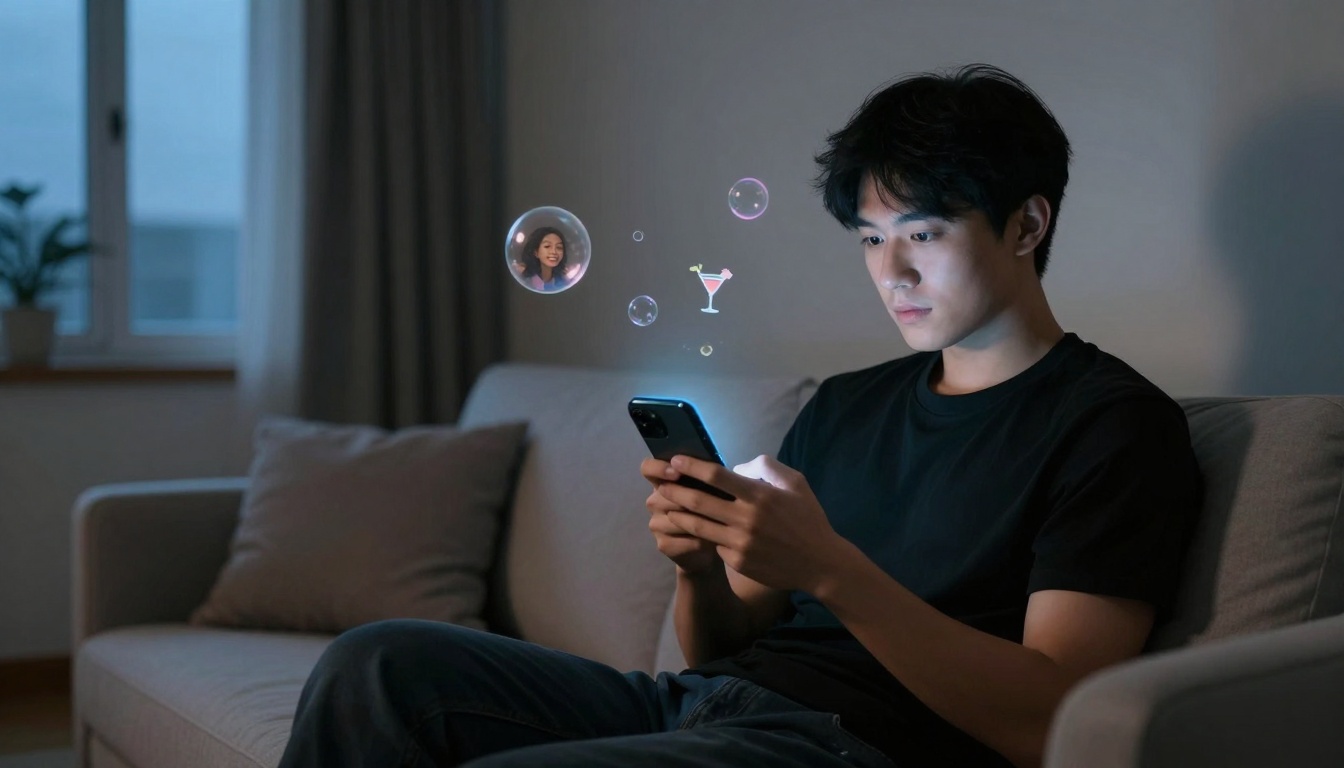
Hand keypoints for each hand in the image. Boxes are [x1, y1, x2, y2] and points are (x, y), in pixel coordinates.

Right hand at [641, 458, 721, 575]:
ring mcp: (656, 524)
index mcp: (663, 481)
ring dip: (698, 520)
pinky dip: (699, 540)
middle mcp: (654, 501)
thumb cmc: (712, 508)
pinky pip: (681, 540)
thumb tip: (711, 471)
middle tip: (712, 503)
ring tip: (720, 522)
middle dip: (688, 498)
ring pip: (675, 518)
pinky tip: (713, 540)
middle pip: (663, 495)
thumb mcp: (710, 488)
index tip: (676, 472)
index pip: (648, 468)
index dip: (659, 468)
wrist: (711, 543)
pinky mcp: (663, 544)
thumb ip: (704, 478)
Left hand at [653, 454, 846, 592]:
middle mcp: (746, 519)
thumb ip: (767, 467)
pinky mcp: (737, 562)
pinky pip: (714, 544)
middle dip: (675, 490)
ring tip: (668, 507)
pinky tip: (694, 530)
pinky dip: (704, 535)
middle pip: (699, 501)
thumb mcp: (795, 483)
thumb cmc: (807, 519)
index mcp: (760, 495)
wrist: (820, 563)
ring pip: (698, 526)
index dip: (692, 467)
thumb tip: (737, 466)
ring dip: (679, 515)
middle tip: (660, 484)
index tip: (675, 460)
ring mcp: (740, 543)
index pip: (717, 476)